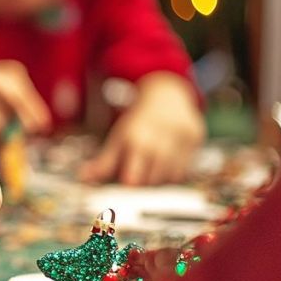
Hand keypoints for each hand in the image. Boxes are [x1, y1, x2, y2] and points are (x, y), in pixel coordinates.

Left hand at [80, 73, 204, 185]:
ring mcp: (181, 135)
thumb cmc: (137, 123)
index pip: (134, 178)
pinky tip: (168, 162)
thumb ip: (104, 162)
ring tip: (154, 167)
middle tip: (140, 176)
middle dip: (146, 183)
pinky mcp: (196, 135)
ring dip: (162, 179)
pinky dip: (176, 171)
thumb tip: (84, 178)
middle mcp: (159, 137)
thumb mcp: (119, 139)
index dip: (130, 185)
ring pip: (172, 176)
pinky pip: (188, 167)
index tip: (128, 184)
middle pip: (153, 179)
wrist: (165, 96)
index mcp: (136, 139)